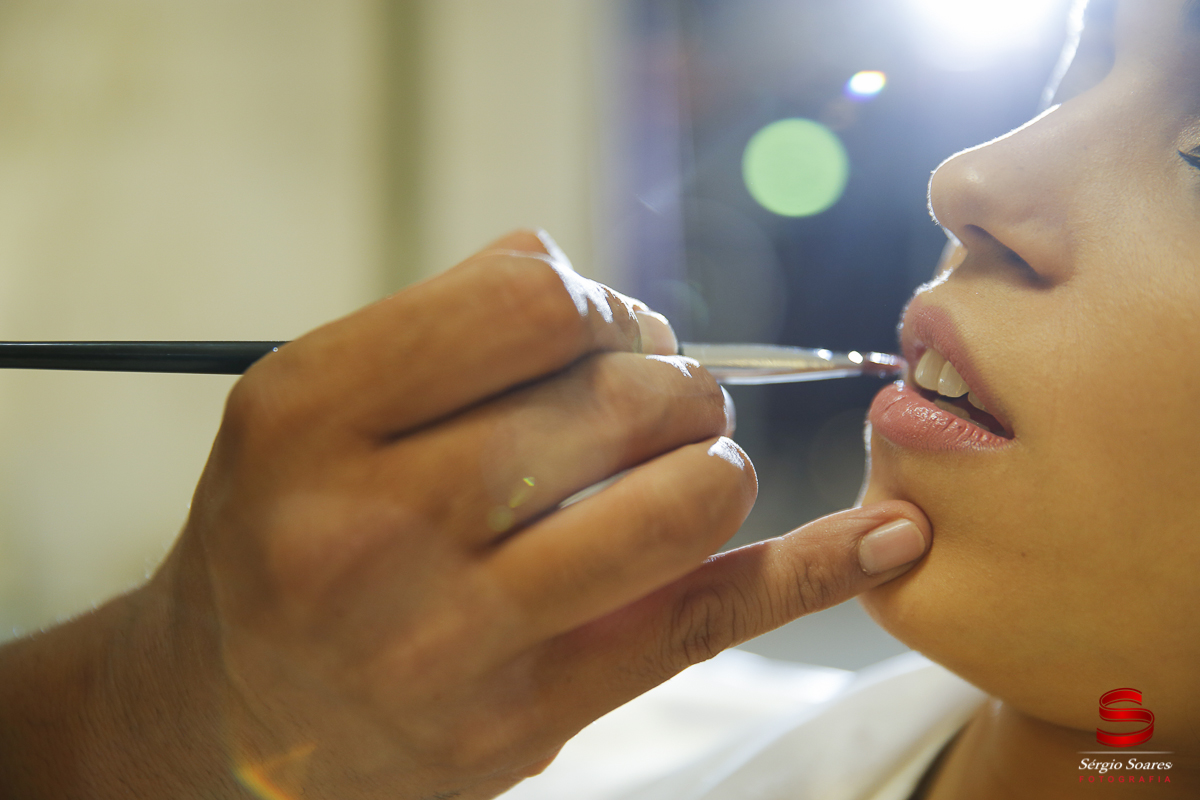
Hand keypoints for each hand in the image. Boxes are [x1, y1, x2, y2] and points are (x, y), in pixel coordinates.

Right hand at [0, 231, 930, 798]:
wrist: (226, 716)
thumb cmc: (279, 534)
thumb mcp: (309, 404)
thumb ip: (450, 329)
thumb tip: (608, 298)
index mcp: (312, 417)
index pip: (534, 299)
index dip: (598, 301)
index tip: (600, 331)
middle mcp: (374, 528)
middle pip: (622, 396)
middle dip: (670, 378)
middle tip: (654, 397)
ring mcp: (455, 638)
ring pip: (683, 503)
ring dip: (711, 460)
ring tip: (681, 465)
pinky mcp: (525, 721)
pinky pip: (702, 624)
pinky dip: (811, 571)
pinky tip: (883, 537)